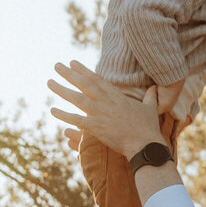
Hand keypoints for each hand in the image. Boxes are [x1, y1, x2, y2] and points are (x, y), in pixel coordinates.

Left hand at [48, 60, 163, 159]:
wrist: (145, 144)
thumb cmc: (148, 128)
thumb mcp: (150, 108)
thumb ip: (150, 97)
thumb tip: (155, 88)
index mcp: (116, 96)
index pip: (96, 79)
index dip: (83, 70)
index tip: (72, 62)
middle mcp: (105, 101)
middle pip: (84, 84)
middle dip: (69, 73)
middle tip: (56, 65)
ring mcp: (99, 113)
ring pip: (76, 98)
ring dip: (61, 89)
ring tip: (49, 82)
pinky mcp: (95, 127)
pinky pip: (75, 119)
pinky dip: (63, 115)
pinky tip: (52, 110)